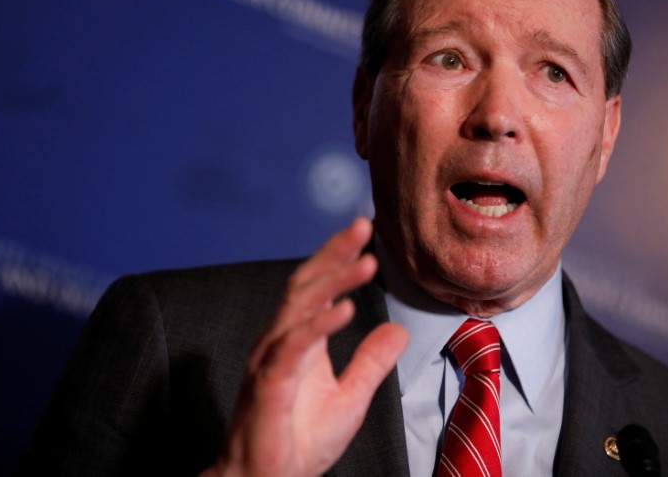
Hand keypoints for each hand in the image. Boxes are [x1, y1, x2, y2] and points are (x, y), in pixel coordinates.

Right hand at [201, 217, 408, 476]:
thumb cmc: (300, 442)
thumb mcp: (351, 398)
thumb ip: (371, 362)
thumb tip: (398, 330)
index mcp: (299, 340)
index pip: (317, 286)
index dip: (338, 257)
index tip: (365, 232)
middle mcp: (281, 340)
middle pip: (305, 284)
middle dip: (334, 253)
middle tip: (363, 226)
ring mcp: (271, 359)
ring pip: (299, 307)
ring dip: (333, 281)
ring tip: (367, 262)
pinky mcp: (268, 383)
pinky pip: (294, 346)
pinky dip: (319, 325)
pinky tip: (345, 310)